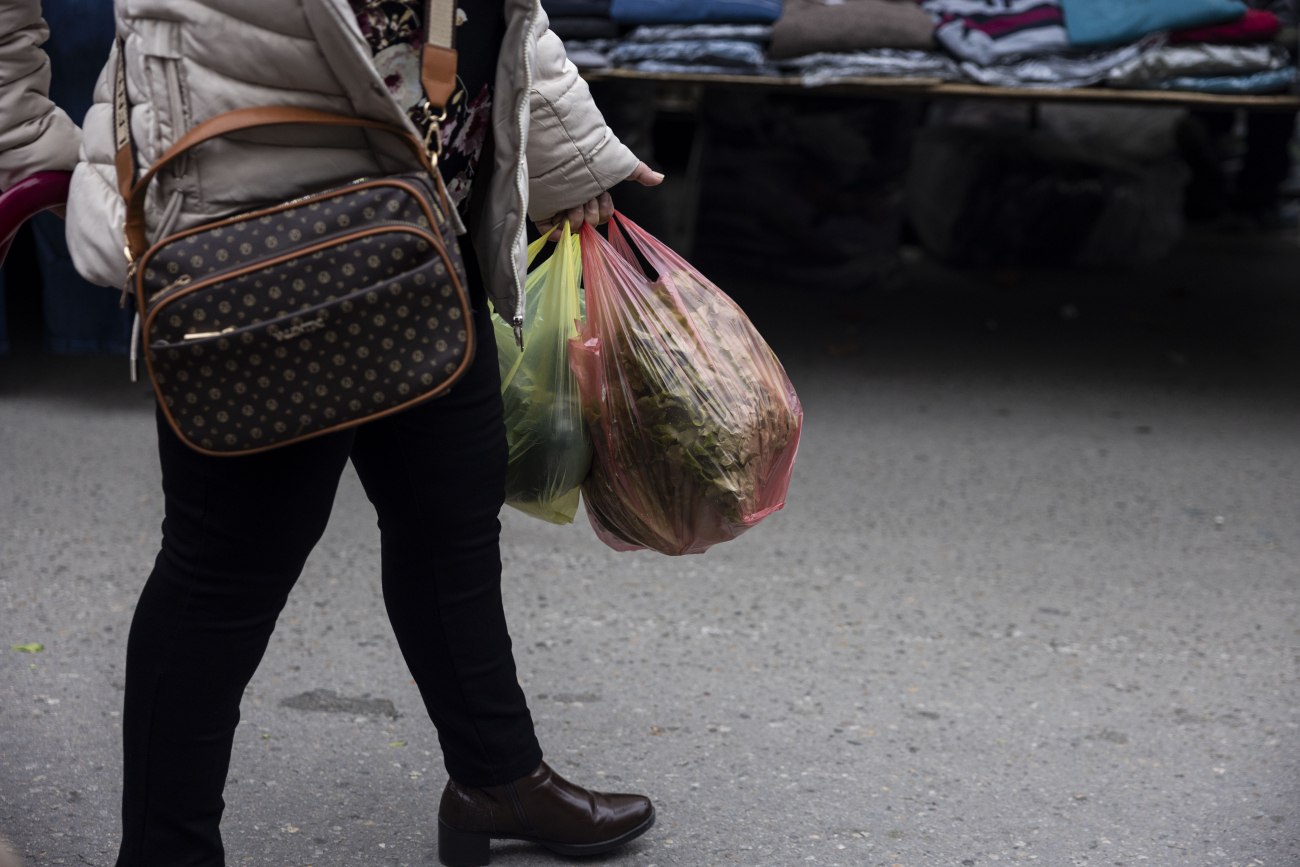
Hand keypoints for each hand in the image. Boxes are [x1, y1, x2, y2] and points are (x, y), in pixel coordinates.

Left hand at [534, 160, 664, 239]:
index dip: (602, 210)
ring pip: (572, 227)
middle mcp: (576, 200)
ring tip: (567, 202)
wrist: (561, 149)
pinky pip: (549, 232)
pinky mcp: (541, 210)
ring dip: (573, 218)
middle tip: (582, 198)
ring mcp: (559, 206)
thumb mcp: (618, 163)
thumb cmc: (589, 154)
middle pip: (589, 222)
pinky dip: (556, 234)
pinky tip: (561, 228)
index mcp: (592, 192)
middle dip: (588, 213)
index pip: (603, 215)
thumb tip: (660, 179)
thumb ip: (639, 172)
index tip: (598, 195)